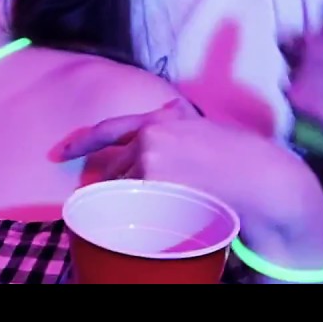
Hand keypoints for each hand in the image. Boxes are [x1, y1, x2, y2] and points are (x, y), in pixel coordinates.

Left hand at [58, 99, 322, 271]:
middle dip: (124, 185)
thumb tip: (165, 105)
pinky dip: (149, 215)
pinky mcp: (158, 182)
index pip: (109, 129)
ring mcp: (152, 159)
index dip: (81, 142)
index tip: (60, 153)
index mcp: (160, 119)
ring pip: (127, 189)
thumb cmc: (238, 155)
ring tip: (171, 205)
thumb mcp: (202, 125)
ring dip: (139, 202)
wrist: (262, 176)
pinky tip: (169, 215)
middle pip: (116, 169)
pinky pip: (140, 206)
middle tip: (151, 197)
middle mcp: (151, 135)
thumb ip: (177, 116)